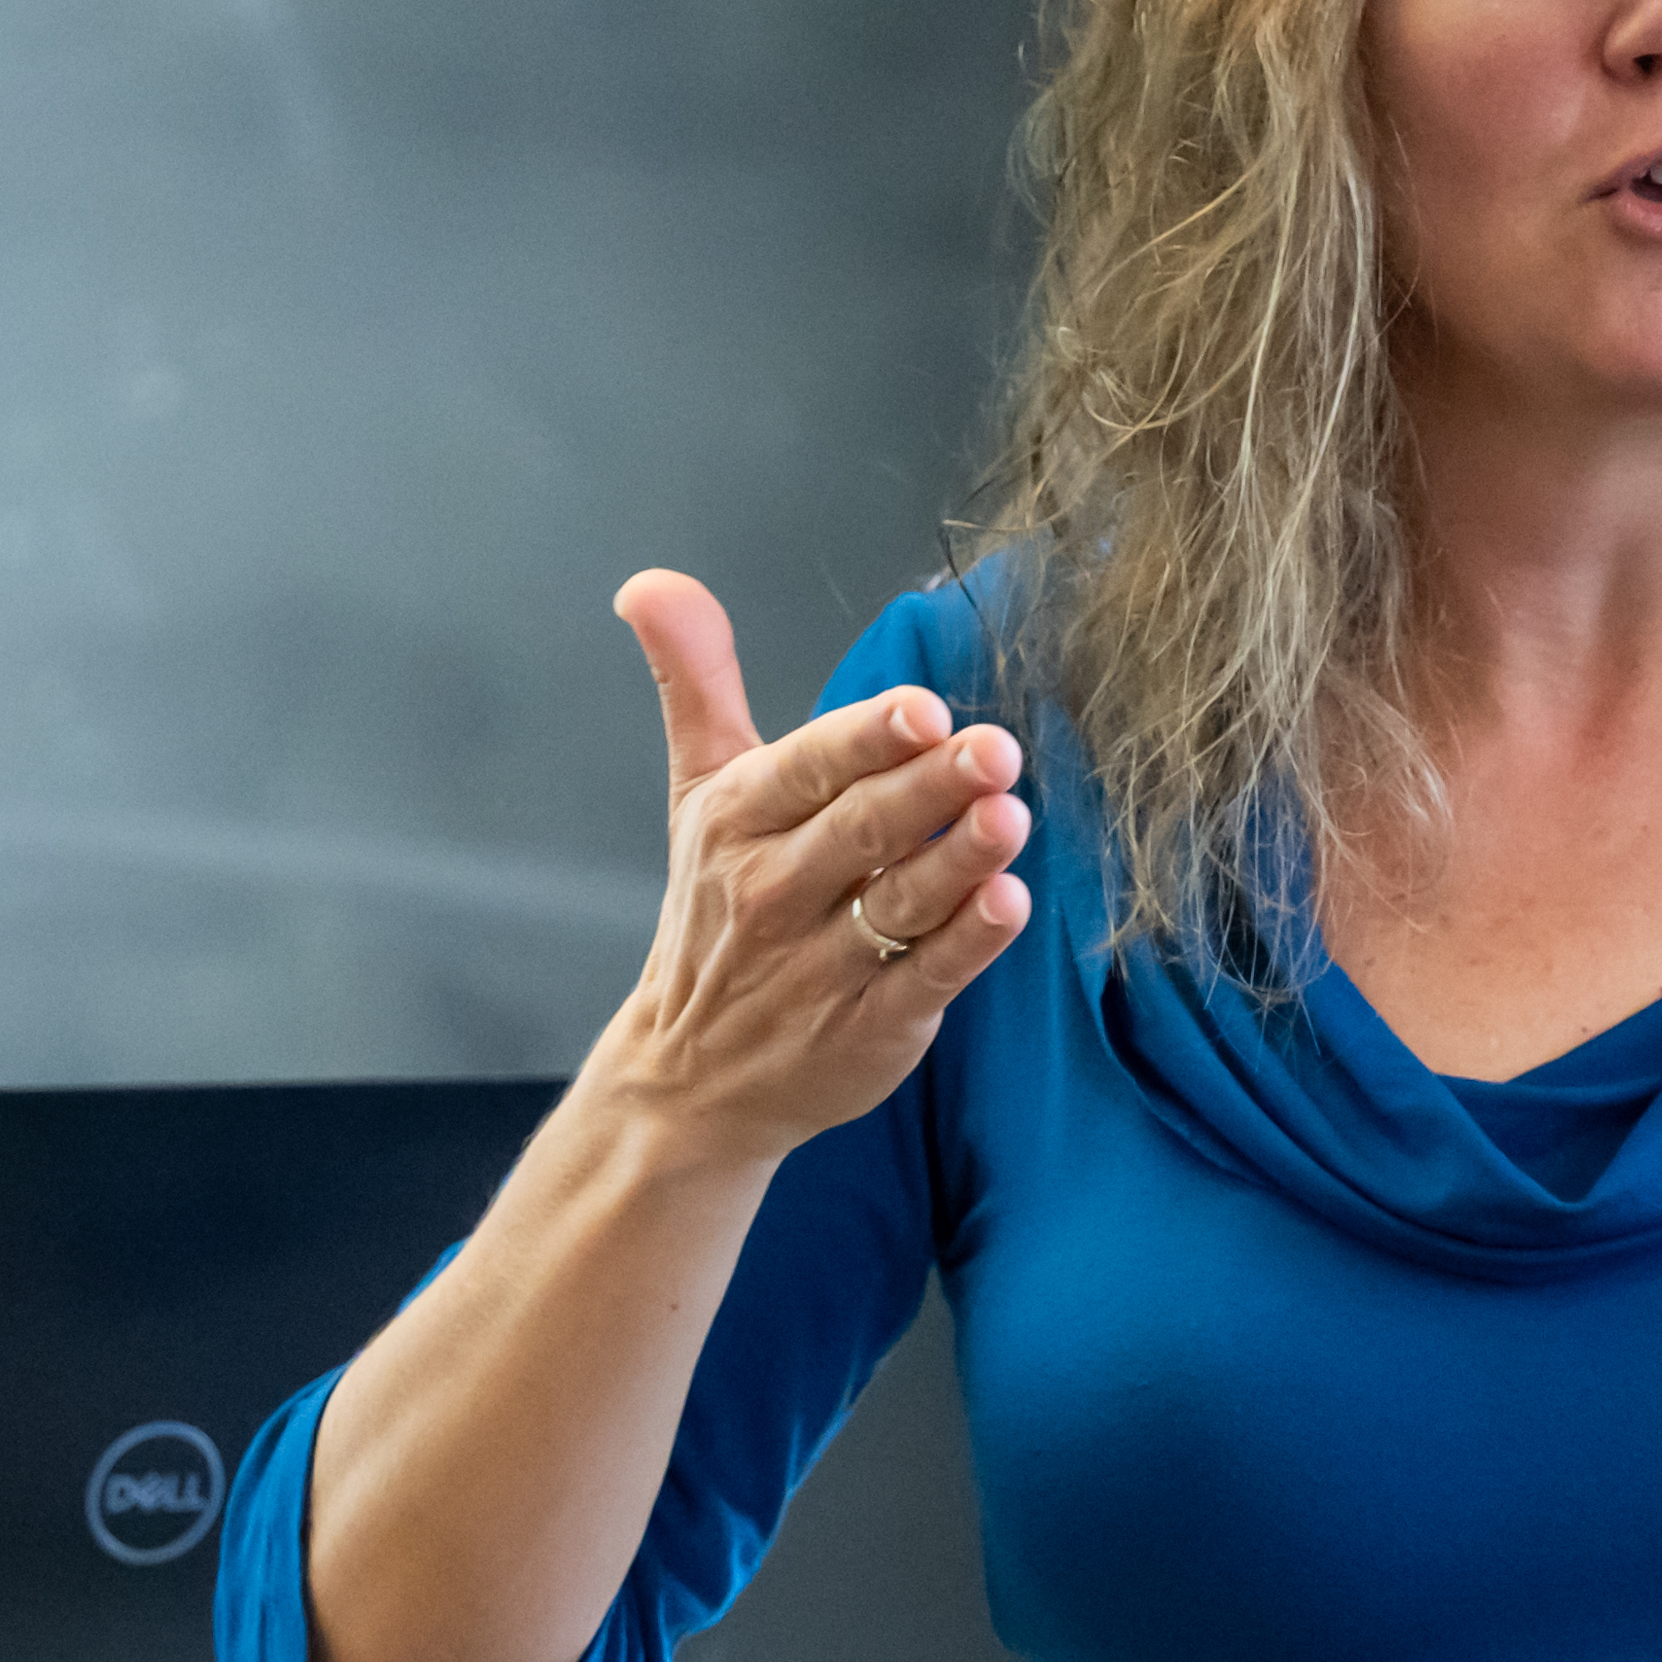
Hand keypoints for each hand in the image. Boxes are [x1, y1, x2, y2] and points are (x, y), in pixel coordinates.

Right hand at [587, 571, 1029, 1170]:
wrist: (688, 1078)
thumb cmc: (714, 915)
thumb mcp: (697, 794)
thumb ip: (693, 683)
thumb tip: (650, 584)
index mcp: (738, 821)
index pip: (806, 770)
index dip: (863, 740)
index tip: (920, 709)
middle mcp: (774, 891)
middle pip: (862, 829)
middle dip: (929, 787)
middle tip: (995, 747)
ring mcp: (821, 966)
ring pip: (899, 901)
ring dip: (959, 860)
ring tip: (1010, 816)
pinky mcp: (870, 1027)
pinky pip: (925, 978)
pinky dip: (966, 944)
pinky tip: (1009, 903)